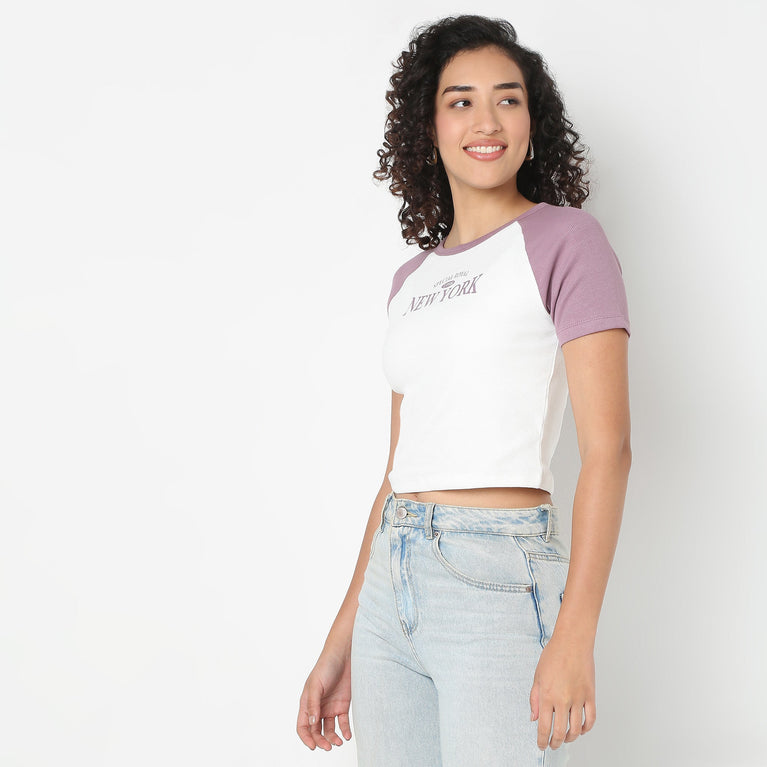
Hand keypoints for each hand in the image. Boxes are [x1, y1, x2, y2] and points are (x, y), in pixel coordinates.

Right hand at [296, 648, 352, 750]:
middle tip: (328, 746)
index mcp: (307, 703)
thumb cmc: (326, 666)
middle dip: (321, 740)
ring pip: (329, 729)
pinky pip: (342, 722)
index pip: (303, 726)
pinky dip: (344, 730)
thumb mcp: (316, 685)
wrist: (344, 655)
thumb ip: (313, 704)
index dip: (306, 738)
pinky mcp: (343, 705)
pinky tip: (347, 735)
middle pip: (316, 731)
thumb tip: (312, 724)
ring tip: (339, 742)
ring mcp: (330, 707)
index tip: (313, 746)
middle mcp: (318, 707)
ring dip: (333, 738)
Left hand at [529, 634, 595, 750]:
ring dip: (570, 738)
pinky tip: (582, 729)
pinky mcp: (590, 695)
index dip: (542, 740)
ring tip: (565, 738)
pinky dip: (587, 728)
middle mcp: (562, 699)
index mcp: (547, 695)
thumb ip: (535, 699)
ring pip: (577, 729)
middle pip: (560, 732)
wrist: (572, 642)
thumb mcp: (537, 676)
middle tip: (552, 745)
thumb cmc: (553, 655)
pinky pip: (591, 718)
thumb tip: (534, 718)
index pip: (544, 727)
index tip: (541, 745)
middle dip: (555, 742)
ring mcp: (578, 698)